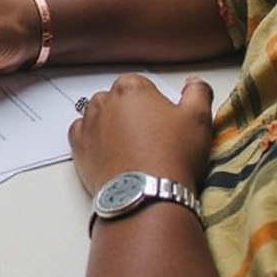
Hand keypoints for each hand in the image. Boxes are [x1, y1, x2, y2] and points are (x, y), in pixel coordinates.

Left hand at [69, 74, 214, 195]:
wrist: (146, 194)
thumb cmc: (171, 156)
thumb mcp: (198, 119)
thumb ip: (197, 93)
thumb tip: (193, 82)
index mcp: (131, 88)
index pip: (140, 85)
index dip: (154, 103)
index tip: (163, 120)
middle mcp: (104, 101)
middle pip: (118, 99)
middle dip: (131, 113)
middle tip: (150, 136)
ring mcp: (88, 123)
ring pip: (98, 115)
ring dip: (111, 125)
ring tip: (132, 148)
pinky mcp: (78, 146)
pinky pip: (82, 134)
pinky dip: (94, 140)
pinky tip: (111, 152)